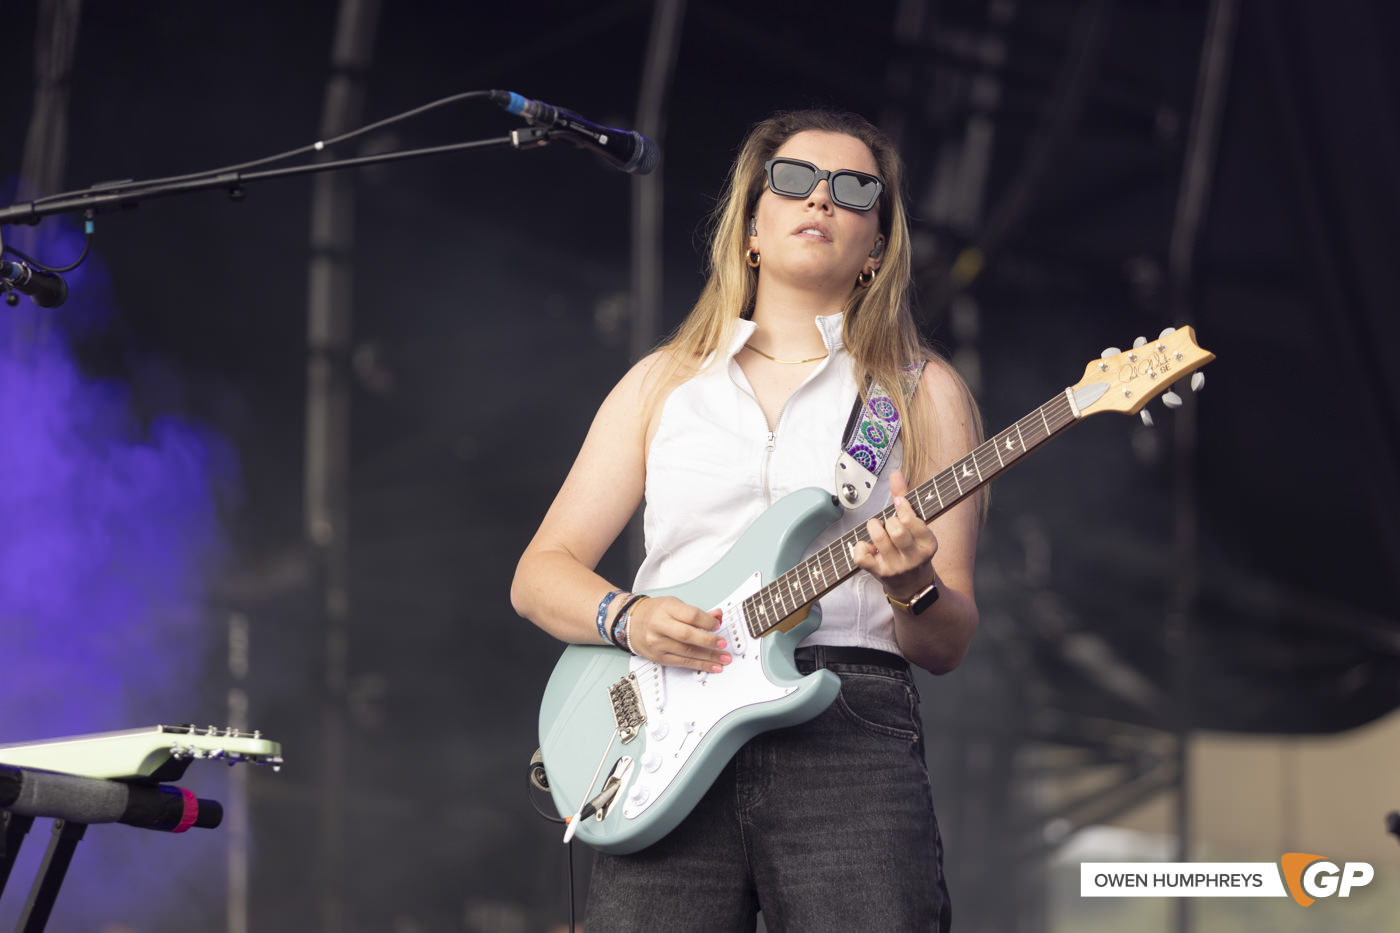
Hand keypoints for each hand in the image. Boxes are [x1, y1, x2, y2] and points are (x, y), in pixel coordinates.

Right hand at [626, 596, 731, 672]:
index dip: (708, 622)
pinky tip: (711, 665)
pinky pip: (682, 662)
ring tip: (723, 658)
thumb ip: (696, 612)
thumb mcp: (674, 604)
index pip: (691, 615)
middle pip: (688, 635)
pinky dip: (699, 665)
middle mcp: (659, 626)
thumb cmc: (654, 612)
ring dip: (709, 657)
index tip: (718, 625)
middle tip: (723, 644)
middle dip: (709, 642)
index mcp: (666, 608)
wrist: (631, 622)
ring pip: (687, 652)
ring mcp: (658, 643)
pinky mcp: (659, 657)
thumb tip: (717, 617)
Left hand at [851, 470, 937, 603]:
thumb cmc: (912, 547)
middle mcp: (914, 557)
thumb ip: (905, 497)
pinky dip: (860, 546)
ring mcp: (895, 567)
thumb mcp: (916, 525)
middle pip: (895, 529)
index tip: (899, 505)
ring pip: (878, 538)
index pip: (912, 520)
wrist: (911, 585)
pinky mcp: (878, 573)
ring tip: (878, 530)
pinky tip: (869, 547)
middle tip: (889, 523)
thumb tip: (895, 473)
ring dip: (874, 527)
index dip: (902, 507)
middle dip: (888, 520)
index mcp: (928, 544)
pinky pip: (861, 556)